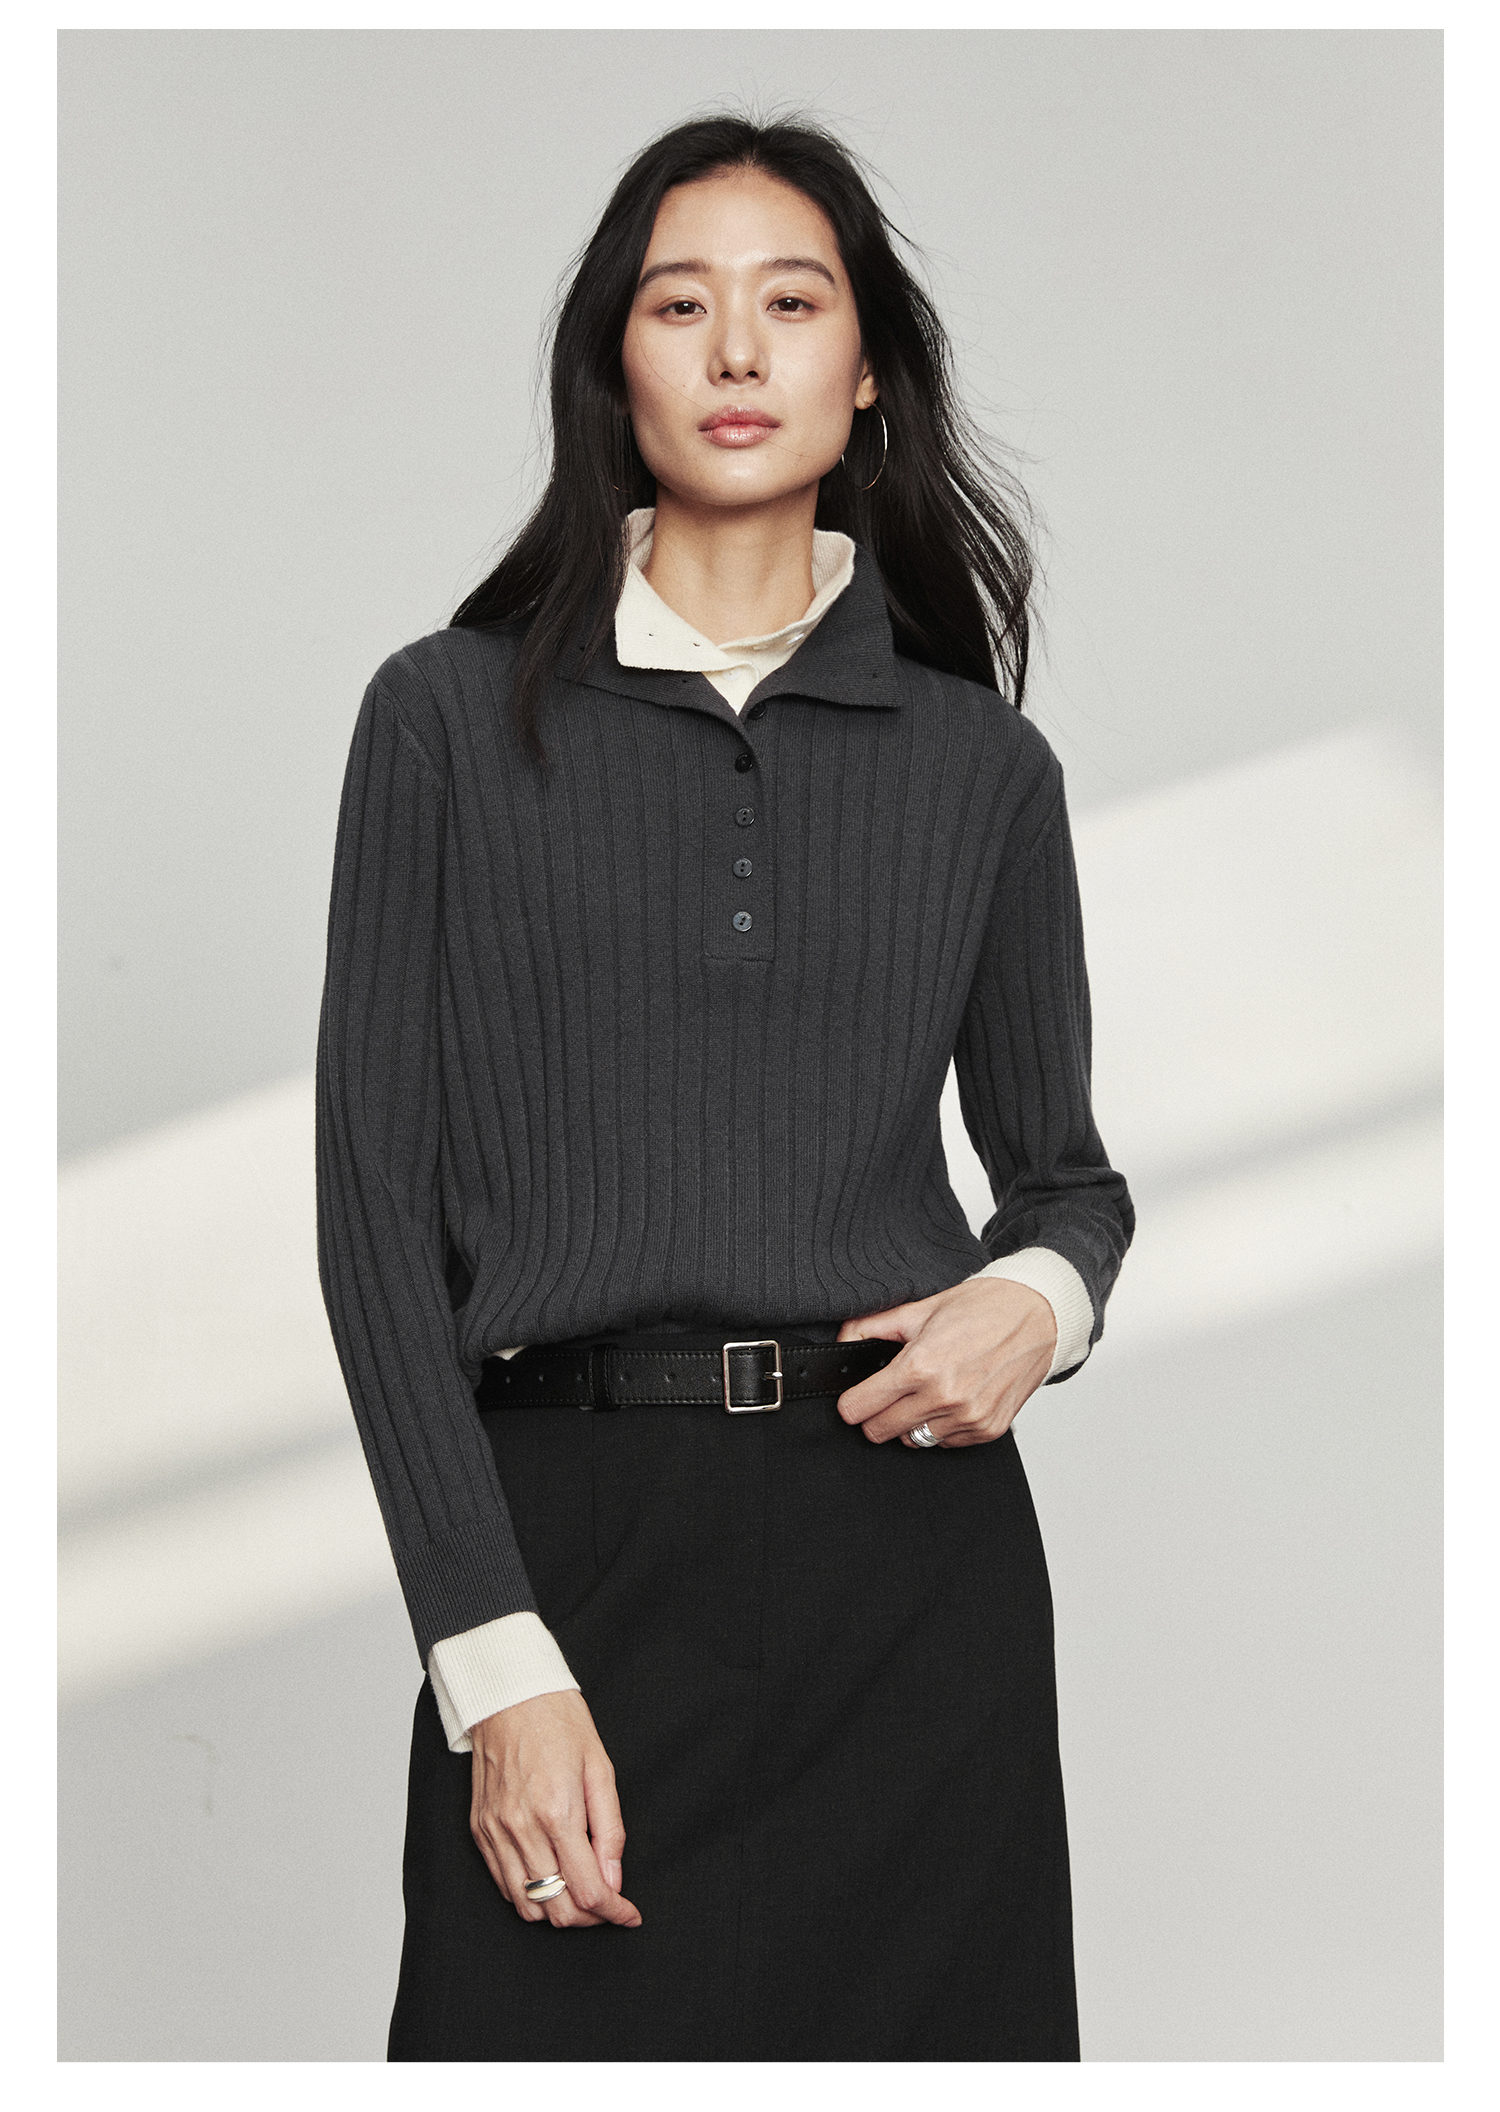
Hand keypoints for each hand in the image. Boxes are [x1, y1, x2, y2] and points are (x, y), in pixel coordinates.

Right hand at [468, 1689, 642, 1928]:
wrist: (509, 1694)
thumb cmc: (559, 1722)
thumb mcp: (601, 1768)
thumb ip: (610, 1829)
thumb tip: (614, 1879)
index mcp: (557, 1812)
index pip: (588, 1891)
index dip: (614, 1911)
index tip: (629, 1914)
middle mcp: (521, 1829)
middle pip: (557, 1908)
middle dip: (590, 1917)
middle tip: (610, 1905)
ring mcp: (495, 1832)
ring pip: (527, 1906)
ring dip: (558, 1910)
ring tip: (580, 1894)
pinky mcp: (479, 1830)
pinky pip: (504, 1884)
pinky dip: (529, 1894)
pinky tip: (550, 1878)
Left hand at [834, 1277, 1056, 1447]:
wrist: (1038, 1314)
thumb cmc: (983, 1307)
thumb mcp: (920, 1309)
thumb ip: (871, 1327)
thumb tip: (841, 1342)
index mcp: (920, 1366)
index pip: (858, 1409)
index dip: (851, 1402)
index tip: (855, 1396)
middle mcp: (944, 1398)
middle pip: (880, 1432)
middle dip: (877, 1413)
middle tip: (890, 1392)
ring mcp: (969, 1418)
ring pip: (912, 1440)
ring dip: (911, 1421)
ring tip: (927, 1390)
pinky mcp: (988, 1429)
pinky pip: (945, 1442)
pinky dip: (941, 1425)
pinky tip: (952, 1398)